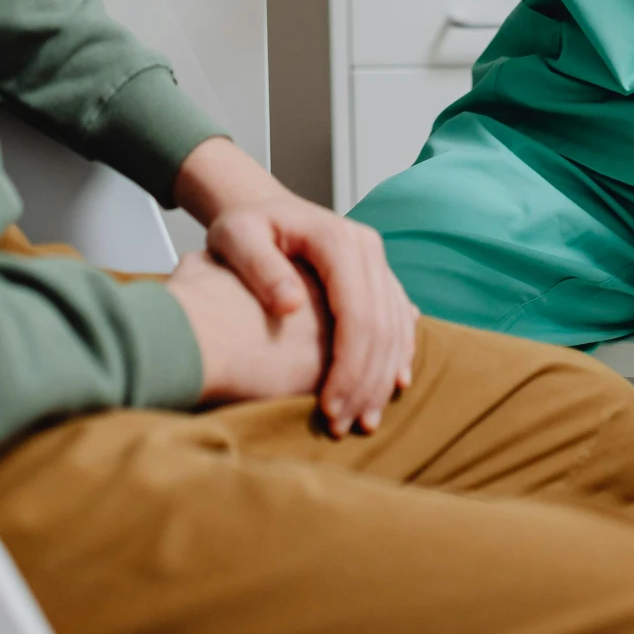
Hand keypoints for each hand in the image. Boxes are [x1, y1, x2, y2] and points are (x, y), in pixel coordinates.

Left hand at [173, 138, 418, 434]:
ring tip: (364, 420)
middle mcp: (365, 246)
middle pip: (381, 325)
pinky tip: (392, 386)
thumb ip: (258, 267)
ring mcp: (376, 259)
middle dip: (366, 382)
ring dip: (383, 378)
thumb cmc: (243, 226)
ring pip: (395, 326)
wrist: (260, 207)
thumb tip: (289, 306)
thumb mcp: (235, 237)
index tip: (328, 408)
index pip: (356, 313)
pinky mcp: (378, 273)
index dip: (347, 366)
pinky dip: (397, 355)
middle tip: (345, 427)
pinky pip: (398, 318)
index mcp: (334, 237)